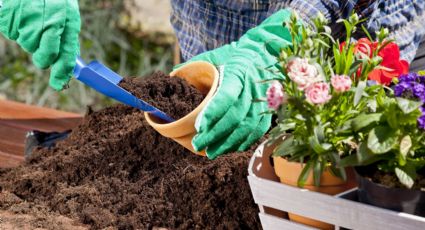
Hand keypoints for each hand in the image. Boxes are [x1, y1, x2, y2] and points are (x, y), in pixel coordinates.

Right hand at [0, 0, 80, 90]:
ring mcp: (28, 19)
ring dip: (30, 40)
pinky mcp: (10, 16)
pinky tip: (22, 17)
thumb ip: (68, 37)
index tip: (59, 84)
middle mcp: (49, 21)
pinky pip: (12, 34)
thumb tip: (69, 62)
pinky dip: (16, 29)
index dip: (62, 72)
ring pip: (28, 46)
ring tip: (32, 22)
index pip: (66, 54)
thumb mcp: (67, 14)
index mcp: (67, 20)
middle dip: (43, 59)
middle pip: (45, 55)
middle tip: (42, 54)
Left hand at [180, 9, 293, 158]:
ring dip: (229, 142)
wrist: (267, 53)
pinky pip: (258, 130)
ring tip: (211, 151)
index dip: (213, 113)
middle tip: (198, 144)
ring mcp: (263, 100)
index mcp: (238, 73)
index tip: (199, 127)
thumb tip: (174, 73)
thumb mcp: (217, 54)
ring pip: (247, 127)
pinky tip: (231, 148)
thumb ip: (197, 64)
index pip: (226, 96)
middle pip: (235, 116)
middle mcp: (252, 88)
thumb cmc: (237, 55)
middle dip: (215, 134)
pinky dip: (244, 142)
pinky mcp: (269, 110)